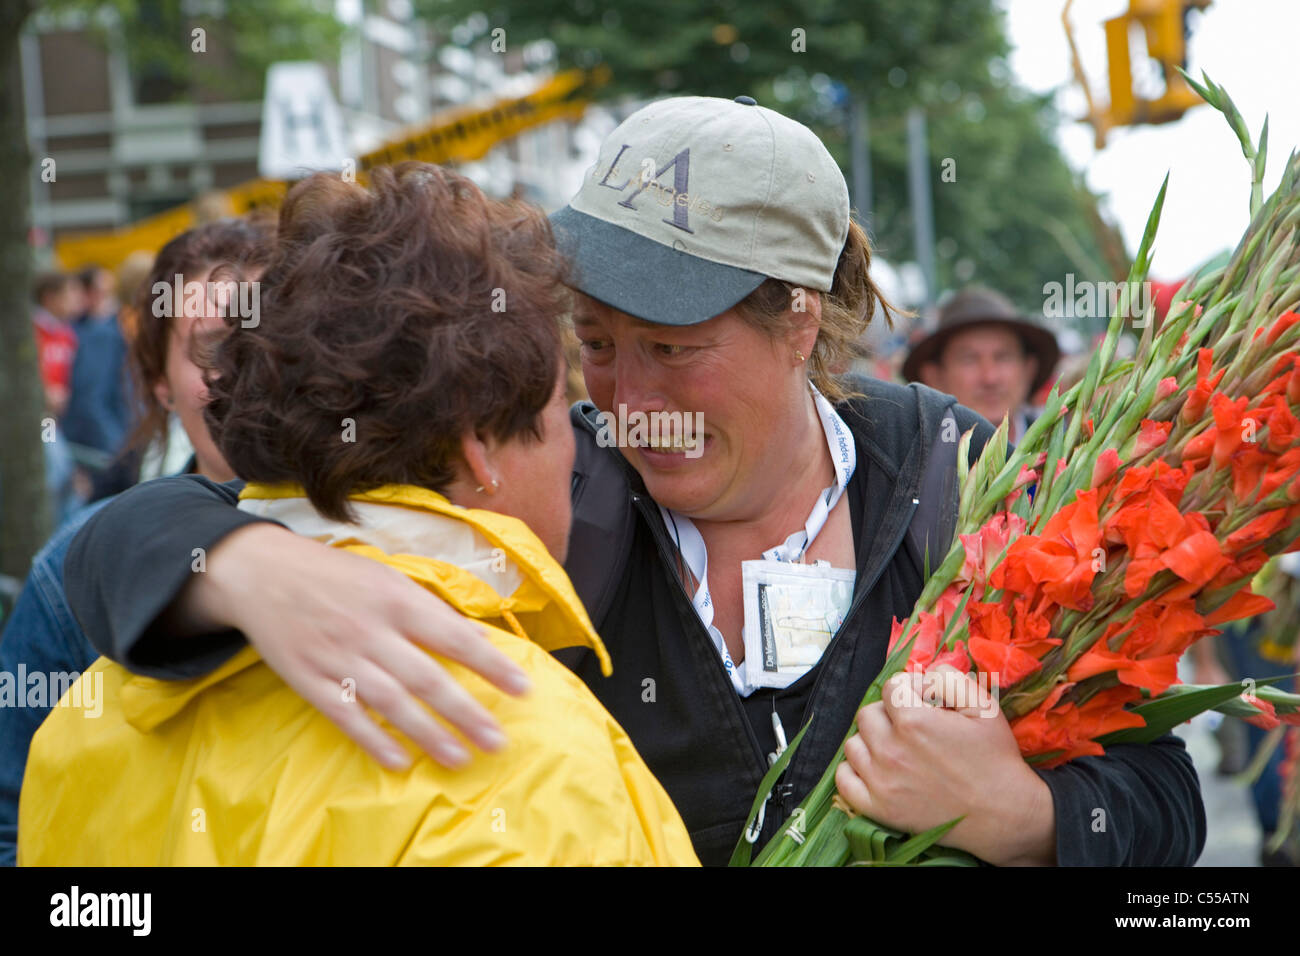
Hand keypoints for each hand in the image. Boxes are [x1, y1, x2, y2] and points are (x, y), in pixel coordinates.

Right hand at [193, 524, 531, 769]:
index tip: (522, 689)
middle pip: (427, 678)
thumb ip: (432, 609)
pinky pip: (346, 716)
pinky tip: (398, 761)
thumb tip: (479, 635)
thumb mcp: (390, 579)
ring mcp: (340, 657)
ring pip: (392, 702)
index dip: (491, 664)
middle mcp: (372, 630)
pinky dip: (373, 740)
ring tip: (460, 758)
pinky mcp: (310, 679)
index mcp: (398, 599)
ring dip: (428, 734)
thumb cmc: (338, 575)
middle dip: (466, 713)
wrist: (264, 572)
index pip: (455, 636)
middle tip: (497, 742)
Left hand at [834, 665, 1056, 865]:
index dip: (910, 691)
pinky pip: (843, 780)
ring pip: (853, 744)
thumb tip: (921, 676)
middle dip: (888, 714)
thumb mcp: (983, 706)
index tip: (926, 704)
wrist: (1004, 814)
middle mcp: (890, 750)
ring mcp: (881, 782)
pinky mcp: (878, 808)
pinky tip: (877, 770)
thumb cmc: (995, 758)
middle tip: (912, 727)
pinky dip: (854, 772)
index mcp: (914, 721)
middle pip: (867, 714)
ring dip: (872, 742)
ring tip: (897, 749)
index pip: (891, 687)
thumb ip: (948, 679)